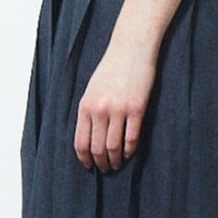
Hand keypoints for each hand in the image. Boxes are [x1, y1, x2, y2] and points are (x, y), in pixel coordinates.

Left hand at [74, 34, 157, 171]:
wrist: (131, 48)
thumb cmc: (112, 66)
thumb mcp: (92, 88)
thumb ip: (89, 110)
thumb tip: (89, 135)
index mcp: (85, 105)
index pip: (80, 142)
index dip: (84, 159)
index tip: (88, 166)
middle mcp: (99, 110)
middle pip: (97, 148)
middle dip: (100, 163)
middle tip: (105, 169)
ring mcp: (118, 110)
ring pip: (114, 147)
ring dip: (115, 160)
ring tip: (116, 164)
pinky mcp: (136, 109)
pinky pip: (131, 138)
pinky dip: (129, 150)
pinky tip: (129, 153)